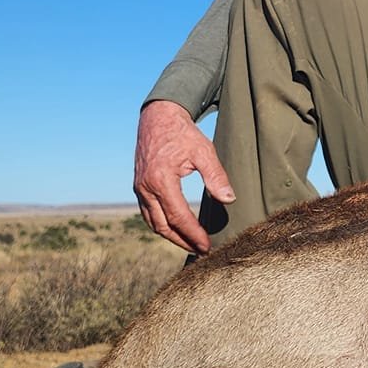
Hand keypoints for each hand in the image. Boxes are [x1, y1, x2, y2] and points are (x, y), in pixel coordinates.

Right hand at [133, 100, 233, 253]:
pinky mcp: (139, 186)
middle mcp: (145, 188)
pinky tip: (176, 228)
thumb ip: (216, 176)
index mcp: (161, 180)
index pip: (179, 216)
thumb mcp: (204, 151)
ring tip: (190, 244)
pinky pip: (148, 213)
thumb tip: (228, 200)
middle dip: (182, 241)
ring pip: (153, 222)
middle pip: (163, 225)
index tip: (208, 245)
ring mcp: (139, 188)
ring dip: (171, 236)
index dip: (194, 234)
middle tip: (201, 250)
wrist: (158, 117)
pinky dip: (162, 224)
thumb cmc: (182, 133)